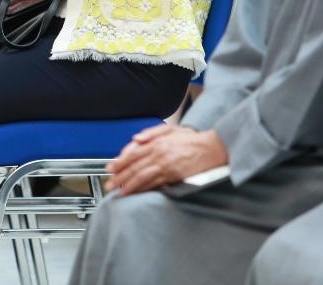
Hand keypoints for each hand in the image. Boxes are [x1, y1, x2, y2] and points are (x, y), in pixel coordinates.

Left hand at [106, 125, 227, 195]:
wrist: (213, 148)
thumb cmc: (193, 140)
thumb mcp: (171, 129)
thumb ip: (152, 133)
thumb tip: (136, 138)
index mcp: (157, 142)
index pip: (133, 153)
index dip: (120, 161)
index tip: (110, 168)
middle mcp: (159, 153)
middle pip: (134, 166)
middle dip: (120, 176)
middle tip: (110, 184)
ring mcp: (166, 165)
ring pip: (142, 176)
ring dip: (128, 185)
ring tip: (118, 191)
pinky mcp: (173, 175)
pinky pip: (154, 183)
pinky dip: (143, 188)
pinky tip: (136, 192)